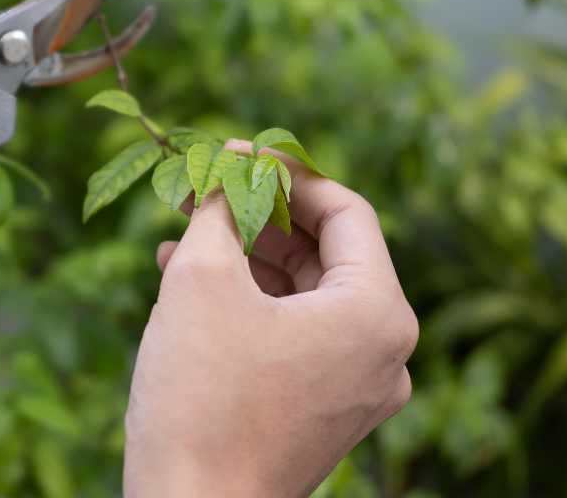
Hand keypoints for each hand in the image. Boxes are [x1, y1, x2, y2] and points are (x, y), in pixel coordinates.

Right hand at [123, 141, 417, 496]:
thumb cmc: (201, 396)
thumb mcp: (202, 279)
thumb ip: (222, 209)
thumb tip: (228, 167)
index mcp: (377, 313)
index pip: (345, 210)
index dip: (287, 172)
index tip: (234, 154)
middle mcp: (383, 351)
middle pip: (324, 252)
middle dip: (259, 214)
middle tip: (204, 189)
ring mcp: (356, 387)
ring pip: (302, 293)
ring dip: (245, 255)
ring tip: (184, 232)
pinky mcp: (323, 411)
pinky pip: (293, 334)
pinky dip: (248, 302)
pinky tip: (188, 280)